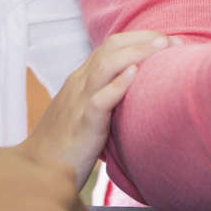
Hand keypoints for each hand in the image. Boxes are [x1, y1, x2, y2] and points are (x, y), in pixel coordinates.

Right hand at [20, 31, 170, 188]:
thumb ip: (108, 96)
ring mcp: (78, 103)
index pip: (111, 46)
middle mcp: (79, 85)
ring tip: (161, 48)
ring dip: (136, 54)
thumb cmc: (68, 144)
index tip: (169, 41)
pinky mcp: (82, 125)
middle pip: (110, 48)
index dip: (140, 39)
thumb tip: (140, 90)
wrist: (38, 171)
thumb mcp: (89, 111)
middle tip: (172, 42)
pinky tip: (134, 75)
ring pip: (104, 67)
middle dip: (143, 40)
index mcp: (82, 80)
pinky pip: (98, 101)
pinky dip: (117, 86)